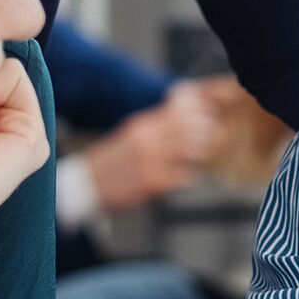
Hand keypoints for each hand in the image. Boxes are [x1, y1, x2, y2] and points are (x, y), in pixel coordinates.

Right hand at [81, 80, 228, 213]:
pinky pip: (184, 176)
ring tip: (199, 157)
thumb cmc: (114, 162)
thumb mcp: (132, 135)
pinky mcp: (152, 182)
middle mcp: (147, 140)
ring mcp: (151, 161)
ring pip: (189, 150)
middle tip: (211, 139)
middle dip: (204, 133)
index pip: (178, 112)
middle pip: (188, 129)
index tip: (209, 118)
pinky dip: (190, 176)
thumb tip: (182, 118)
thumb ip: (156, 127)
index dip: (199, 114)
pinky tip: (187, 177)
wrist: (88, 185)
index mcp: (142, 126)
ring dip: (199, 153)